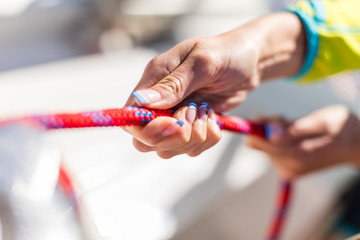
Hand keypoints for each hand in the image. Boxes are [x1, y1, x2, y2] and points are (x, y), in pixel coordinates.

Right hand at [124, 13, 305, 157]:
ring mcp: (175, 117)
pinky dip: (206, 140)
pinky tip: (215, 120)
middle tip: (198, 118)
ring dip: (194, 139)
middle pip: (146, 140)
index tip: (176, 124)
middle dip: (173, 138)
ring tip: (209, 114)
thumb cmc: (226, 53)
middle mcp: (160, 101)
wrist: (249, 63)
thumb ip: (174, 84)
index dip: (147, 129)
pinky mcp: (191, 128)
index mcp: (155, 79)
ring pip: (168, 149)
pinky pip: (190, 149)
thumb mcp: (203, 63)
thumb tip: (142, 101)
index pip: (132, 115)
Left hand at [247, 105, 359, 178]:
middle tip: (283, 118)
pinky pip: (272, 149)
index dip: (256, 127)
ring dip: (274, 132)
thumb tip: (270, 134)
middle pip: (258, 143)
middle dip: (267, 127)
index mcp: (297, 155)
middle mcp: (289, 166)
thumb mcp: (321, 121)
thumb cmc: (341, 128)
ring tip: (295, 126)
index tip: (259, 117)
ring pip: (265, 145)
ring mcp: (288, 170)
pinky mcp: (287, 169)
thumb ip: (294, 129)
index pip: (258, 143)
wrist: (356, 146)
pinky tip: (294, 134)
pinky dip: (279, 139)